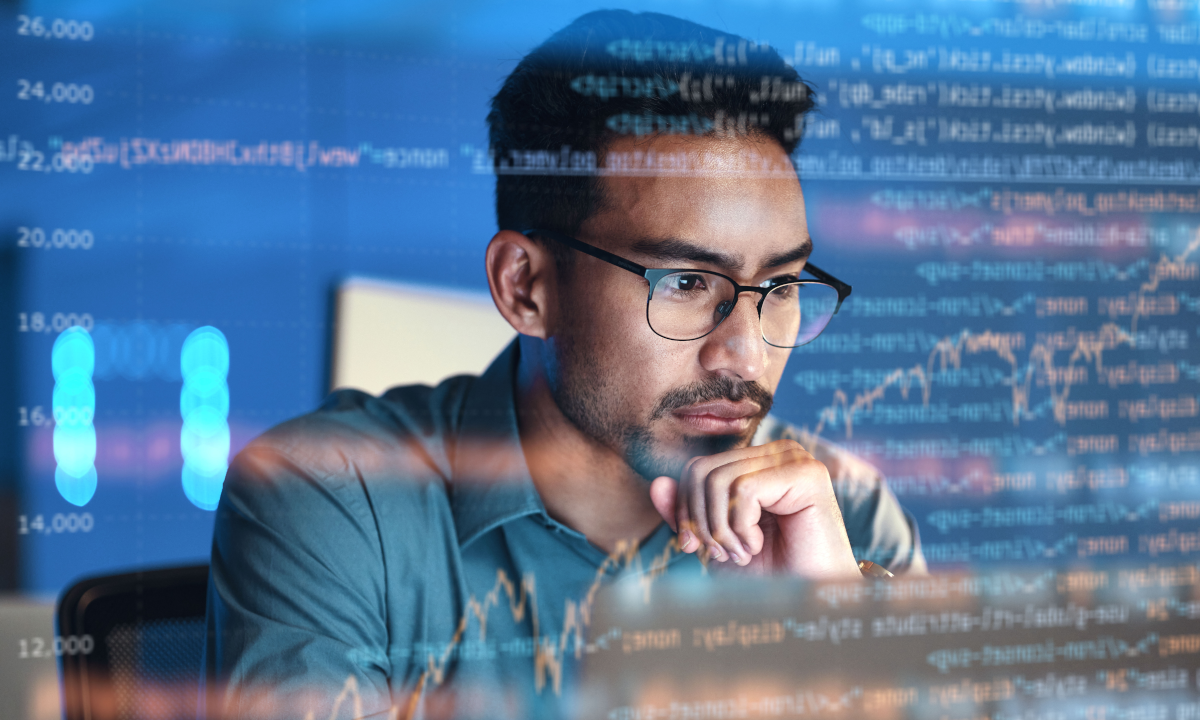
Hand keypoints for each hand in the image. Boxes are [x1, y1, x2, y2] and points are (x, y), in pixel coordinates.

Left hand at [648, 440, 860, 579]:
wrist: (810, 601)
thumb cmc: (768, 572)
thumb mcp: (714, 542)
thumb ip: (686, 513)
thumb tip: (656, 483)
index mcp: (756, 462)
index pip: (696, 468)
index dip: (685, 510)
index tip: (697, 548)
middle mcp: (776, 452)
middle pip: (701, 472)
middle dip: (701, 522)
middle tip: (723, 554)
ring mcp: (794, 459)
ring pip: (719, 480)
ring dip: (721, 529)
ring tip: (742, 552)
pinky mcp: (808, 475)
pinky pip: (744, 490)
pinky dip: (740, 527)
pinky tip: (757, 545)